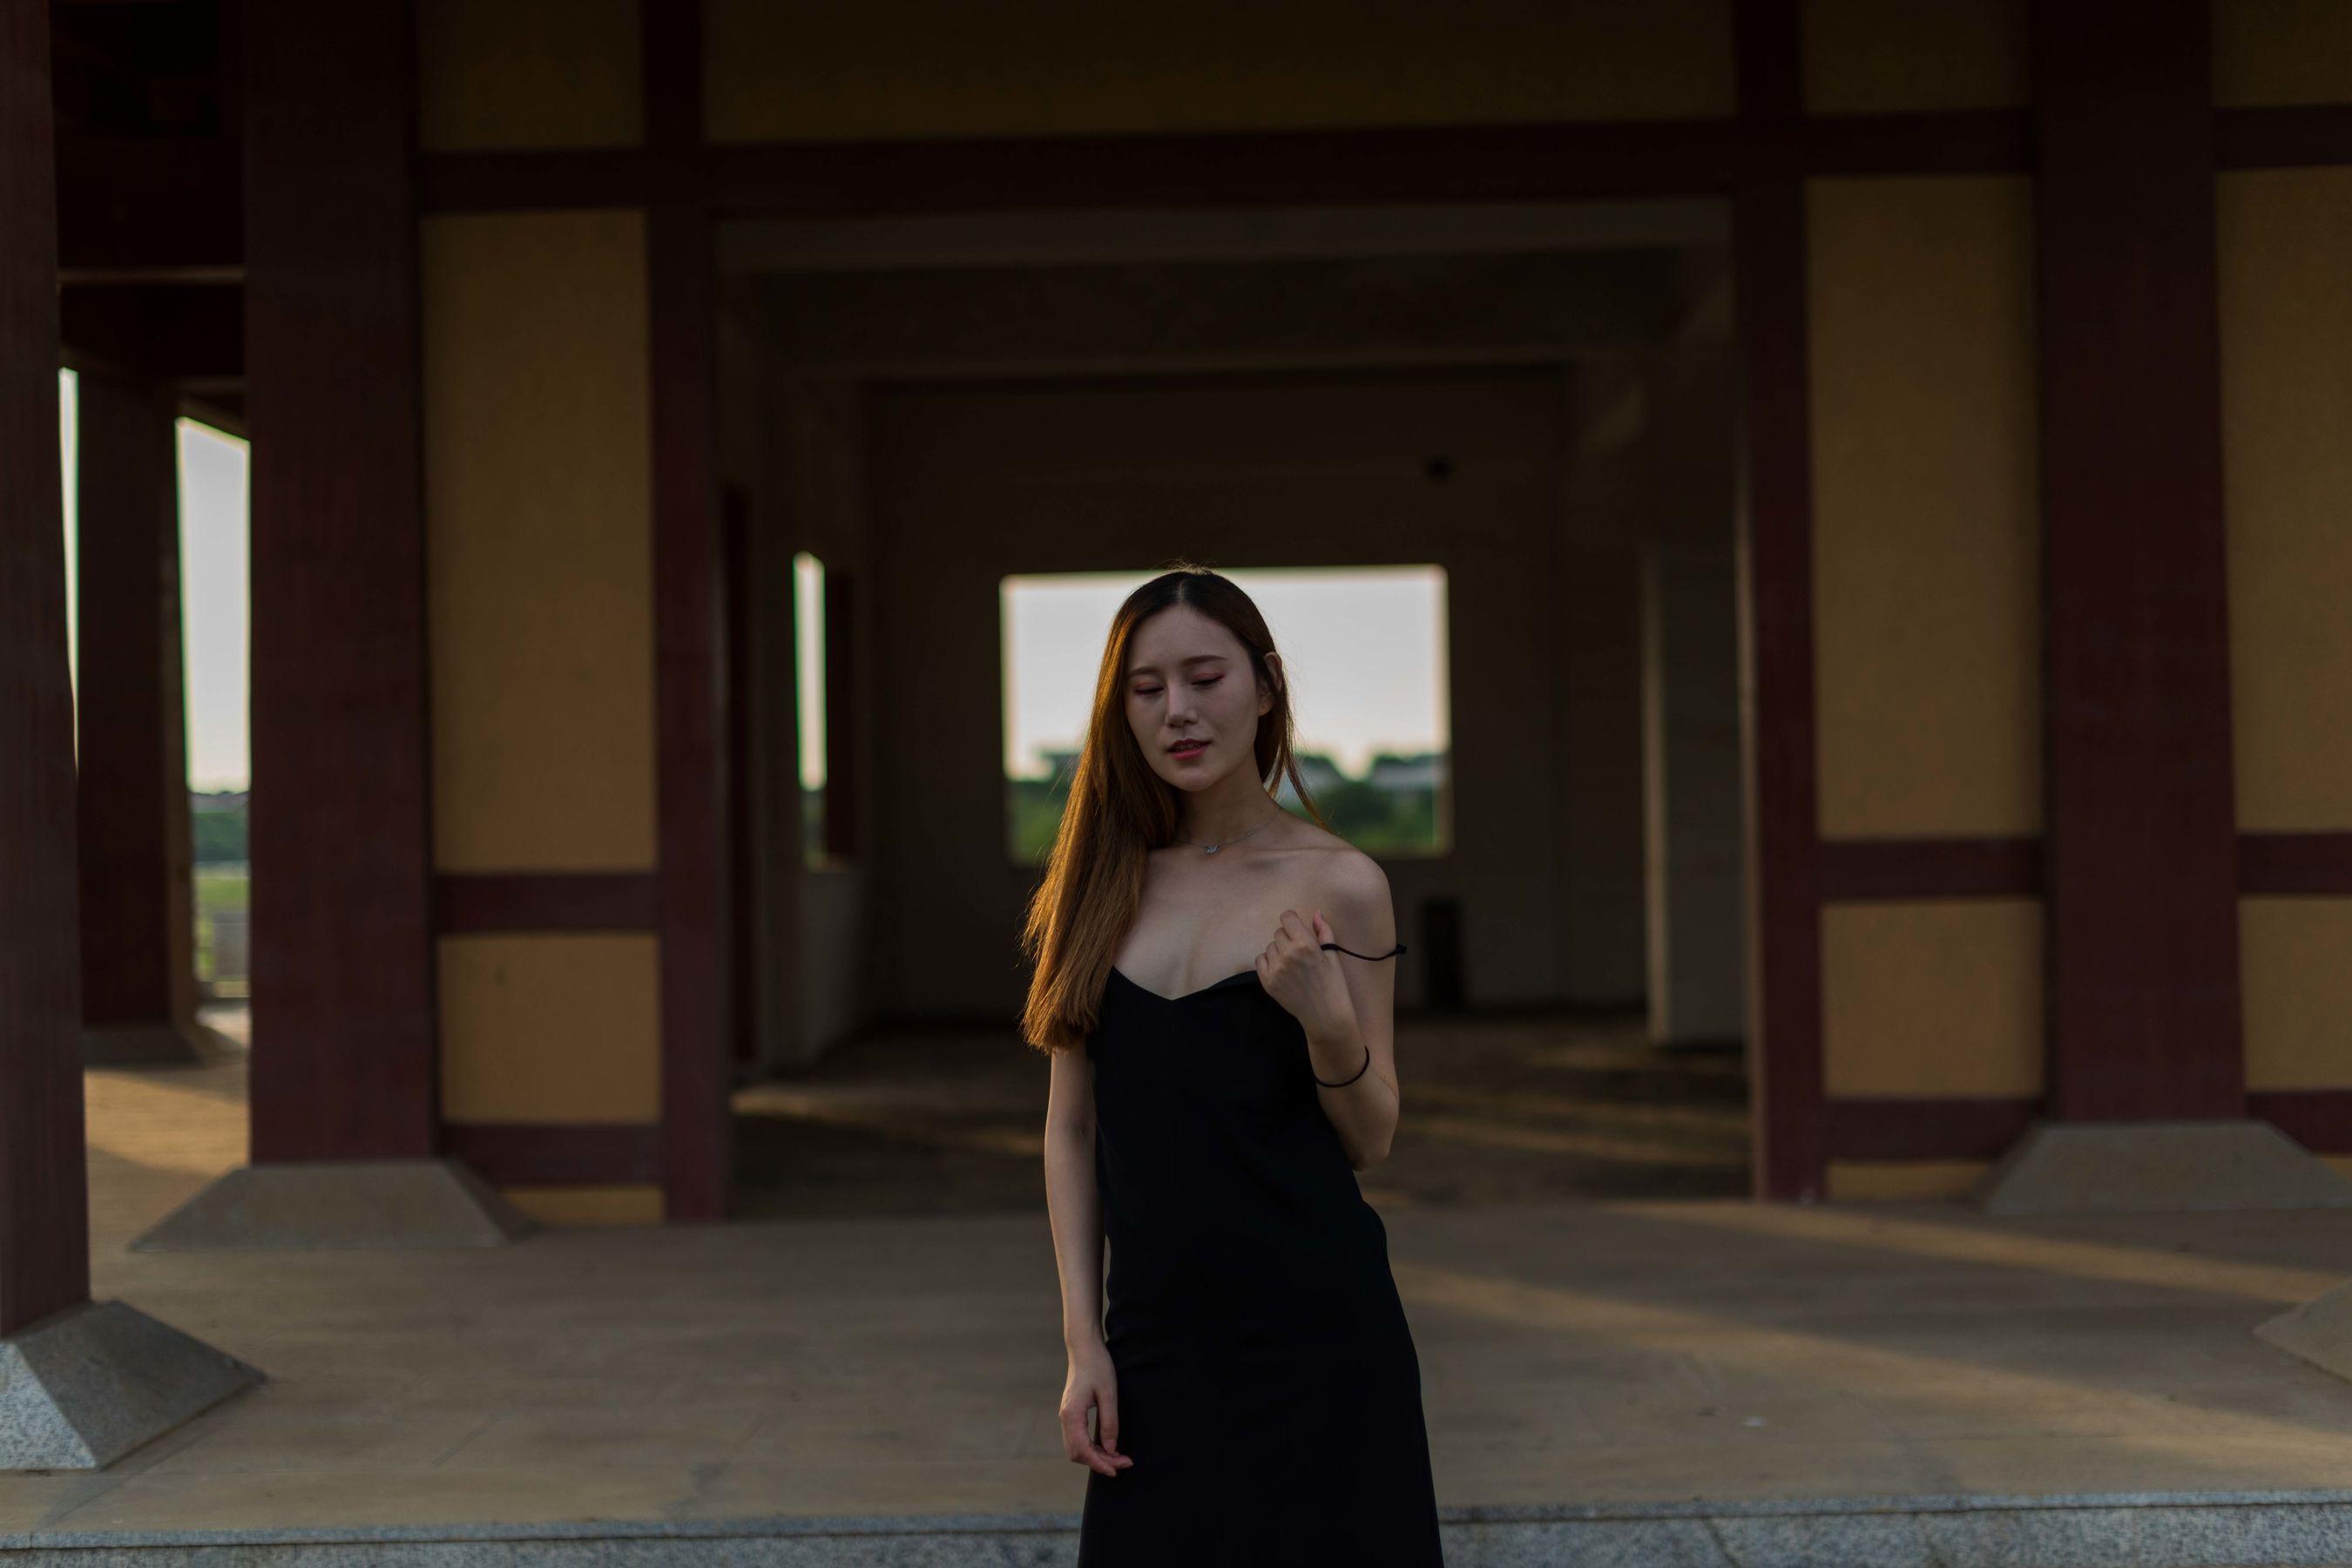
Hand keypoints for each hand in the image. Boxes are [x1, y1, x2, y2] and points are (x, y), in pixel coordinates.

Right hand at [1060, 1343, 1132, 1476]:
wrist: (1084, 1348)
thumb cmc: (1097, 1366)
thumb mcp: (1109, 1394)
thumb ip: (1110, 1422)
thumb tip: (1112, 1449)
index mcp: (1072, 1414)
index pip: (1083, 1450)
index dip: (1100, 1463)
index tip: (1117, 1470)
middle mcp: (1065, 1418)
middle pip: (1077, 1453)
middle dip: (1099, 1462)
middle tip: (1123, 1462)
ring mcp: (1066, 1416)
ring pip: (1076, 1448)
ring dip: (1095, 1456)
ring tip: (1117, 1456)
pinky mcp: (1071, 1413)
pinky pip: (1077, 1438)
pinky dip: (1091, 1447)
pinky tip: (1107, 1446)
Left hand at [1256, 908, 1356, 1041]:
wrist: (1326, 1016)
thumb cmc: (1334, 984)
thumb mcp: (1333, 955)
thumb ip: (1324, 931)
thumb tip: (1315, 913)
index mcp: (1305, 944)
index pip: (1287, 918)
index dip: (1293, 922)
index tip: (1297, 930)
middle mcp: (1287, 954)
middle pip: (1279, 932)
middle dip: (1288, 938)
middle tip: (1299, 953)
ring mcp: (1275, 969)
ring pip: (1270, 947)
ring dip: (1279, 951)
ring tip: (1292, 964)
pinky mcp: (1267, 982)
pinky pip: (1260, 960)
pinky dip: (1269, 962)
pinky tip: (1282, 970)